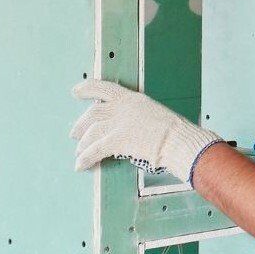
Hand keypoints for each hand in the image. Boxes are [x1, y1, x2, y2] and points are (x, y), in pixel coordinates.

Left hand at [70, 80, 222, 182]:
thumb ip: (137, 117)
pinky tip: (81, 165)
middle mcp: (122, 107)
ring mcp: (119, 122)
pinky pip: (95, 149)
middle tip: (75, 134)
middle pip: (93, 113)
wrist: (178, 140)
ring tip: (80, 154)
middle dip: (81, 125)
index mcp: (132, 98)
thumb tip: (127, 128)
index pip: (104, 88)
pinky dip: (86, 158)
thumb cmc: (174, 132)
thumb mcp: (153, 115)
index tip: (76, 91)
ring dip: (83, 144)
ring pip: (92, 132)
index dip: (87, 89)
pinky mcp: (117, 139)